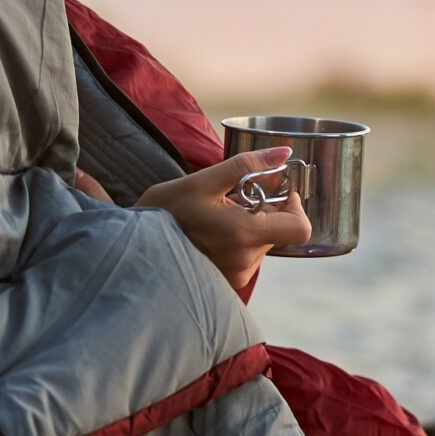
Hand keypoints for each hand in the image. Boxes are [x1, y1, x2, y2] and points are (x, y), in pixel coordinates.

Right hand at [134, 148, 312, 293]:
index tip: (279, 193)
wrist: (134, 248)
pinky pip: (250, 256)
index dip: (296, 207)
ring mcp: (237, 275)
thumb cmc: (165, 210)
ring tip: (217, 219)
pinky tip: (214, 234)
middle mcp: (245, 261)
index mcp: (243, 234)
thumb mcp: (203, 181)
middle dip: (265, 212)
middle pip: (280, 232)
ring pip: (264, 243)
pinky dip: (240, 242)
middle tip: (233, 201)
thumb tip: (284, 153)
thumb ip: (247, 165)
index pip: (300, 228)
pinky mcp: (229, 282)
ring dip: (250, 227)